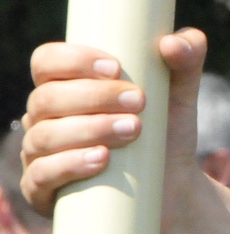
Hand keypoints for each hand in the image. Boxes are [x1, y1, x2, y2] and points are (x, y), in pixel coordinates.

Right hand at [21, 28, 206, 223]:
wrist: (173, 187)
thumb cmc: (166, 130)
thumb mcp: (180, 91)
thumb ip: (187, 57)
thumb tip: (172, 41)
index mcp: (67, 86)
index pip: (47, 61)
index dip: (73, 60)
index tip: (117, 67)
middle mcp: (45, 118)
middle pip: (47, 98)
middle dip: (95, 97)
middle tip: (140, 102)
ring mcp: (38, 155)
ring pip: (43, 136)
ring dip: (90, 129)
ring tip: (133, 130)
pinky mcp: (42, 192)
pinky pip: (40, 176)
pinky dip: (70, 164)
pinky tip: (102, 159)